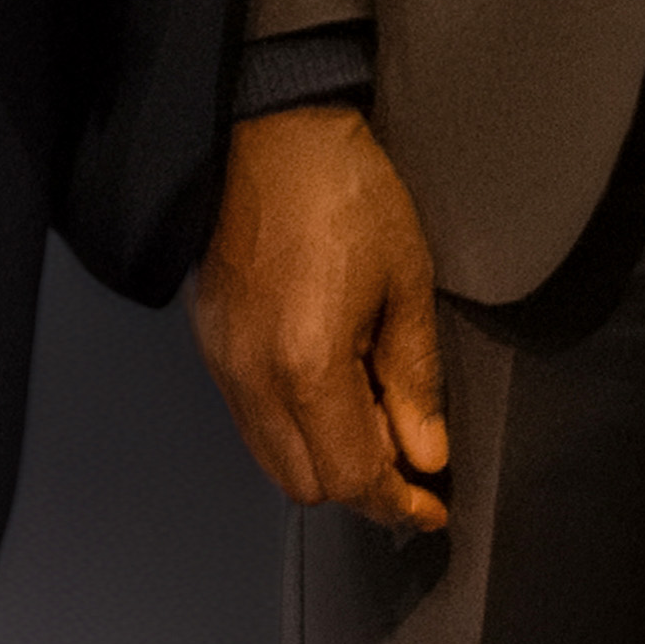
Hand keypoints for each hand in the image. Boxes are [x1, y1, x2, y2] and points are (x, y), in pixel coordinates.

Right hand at [194, 104, 449, 531]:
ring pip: (275, 460)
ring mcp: (222, 368)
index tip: (433, 507)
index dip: (397, 504)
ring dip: (327, 459)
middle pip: (306, 484)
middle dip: (363, 483)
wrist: (269, 136)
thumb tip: (426, 453)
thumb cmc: (345, 194)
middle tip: (411, 451)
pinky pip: (252, 422)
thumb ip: (414, 379)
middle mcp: (252, 381)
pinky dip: (295, 430)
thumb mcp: (407, 282)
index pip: (351, 476)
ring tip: (375, 414)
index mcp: (305, 366)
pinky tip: (334, 390)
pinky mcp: (211, 349)